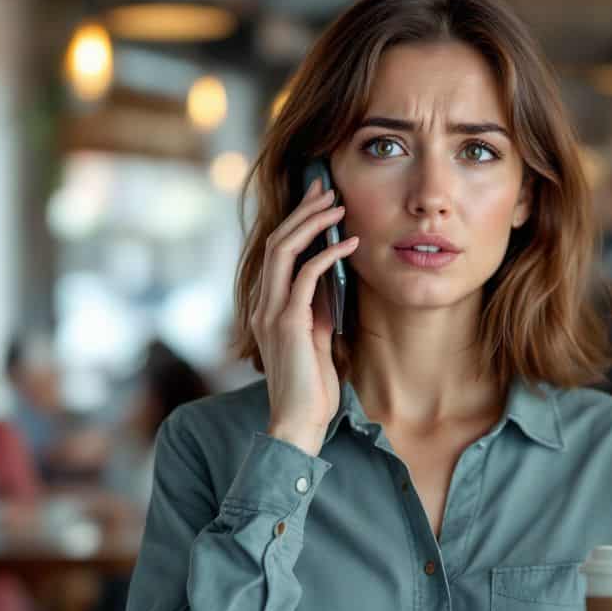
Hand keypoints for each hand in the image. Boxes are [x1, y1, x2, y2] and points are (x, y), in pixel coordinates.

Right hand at [254, 177, 359, 455]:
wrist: (297, 422)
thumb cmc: (310, 387)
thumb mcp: (316, 337)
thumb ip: (317, 307)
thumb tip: (331, 277)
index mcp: (266, 306)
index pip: (277, 251)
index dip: (296, 221)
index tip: (318, 200)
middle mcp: (262, 304)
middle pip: (277, 241)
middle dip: (302, 211)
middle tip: (326, 188)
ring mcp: (271, 312)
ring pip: (284, 250)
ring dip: (312, 223)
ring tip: (337, 205)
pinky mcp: (287, 323)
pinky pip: (306, 276)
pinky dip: (328, 254)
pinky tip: (349, 243)